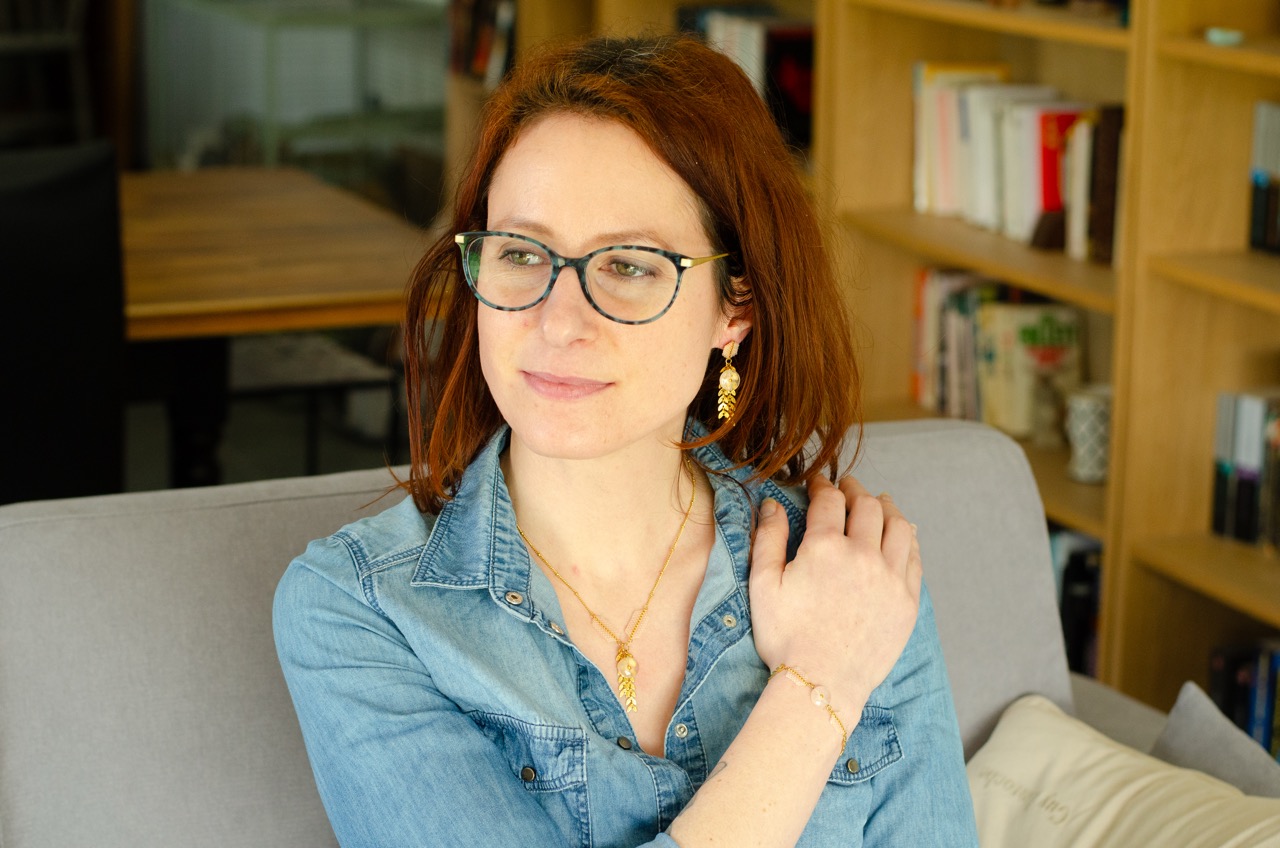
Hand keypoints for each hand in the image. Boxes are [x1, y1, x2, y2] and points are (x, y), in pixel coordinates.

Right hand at [748, 476, 922, 712]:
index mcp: (825, 547)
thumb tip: (772, 504)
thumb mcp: (763, 585)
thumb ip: (768, 539)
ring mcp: (891, 578)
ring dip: (887, 507)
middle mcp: (863, 555)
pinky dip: (908, 538)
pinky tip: (901, 535)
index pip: (829, 500)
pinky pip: (914, 557)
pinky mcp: (908, 601)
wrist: (821, 683)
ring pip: (899, 525)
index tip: (819, 485)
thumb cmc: (785, 637)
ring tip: (879, 503)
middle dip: (855, 489)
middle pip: (867, 505)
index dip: (823, 486)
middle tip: (847, 487)